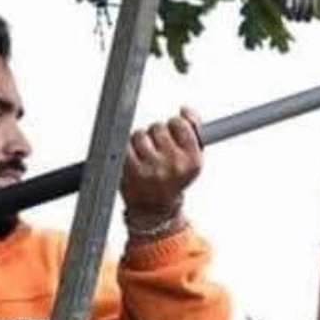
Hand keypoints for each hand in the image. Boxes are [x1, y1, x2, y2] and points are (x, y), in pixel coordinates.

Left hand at [120, 106, 202, 220]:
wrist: (155, 210)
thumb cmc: (173, 180)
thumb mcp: (192, 158)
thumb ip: (193, 130)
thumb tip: (185, 109)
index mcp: (192, 160)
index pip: (180, 124)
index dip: (174, 126)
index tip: (173, 134)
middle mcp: (173, 164)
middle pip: (158, 127)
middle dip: (156, 134)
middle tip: (158, 150)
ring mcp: (151, 167)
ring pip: (140, 134)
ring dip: (140, 141)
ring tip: (145, 156)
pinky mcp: (131, 170)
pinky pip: (125, 144)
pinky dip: (127, 148)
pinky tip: (133, 158)